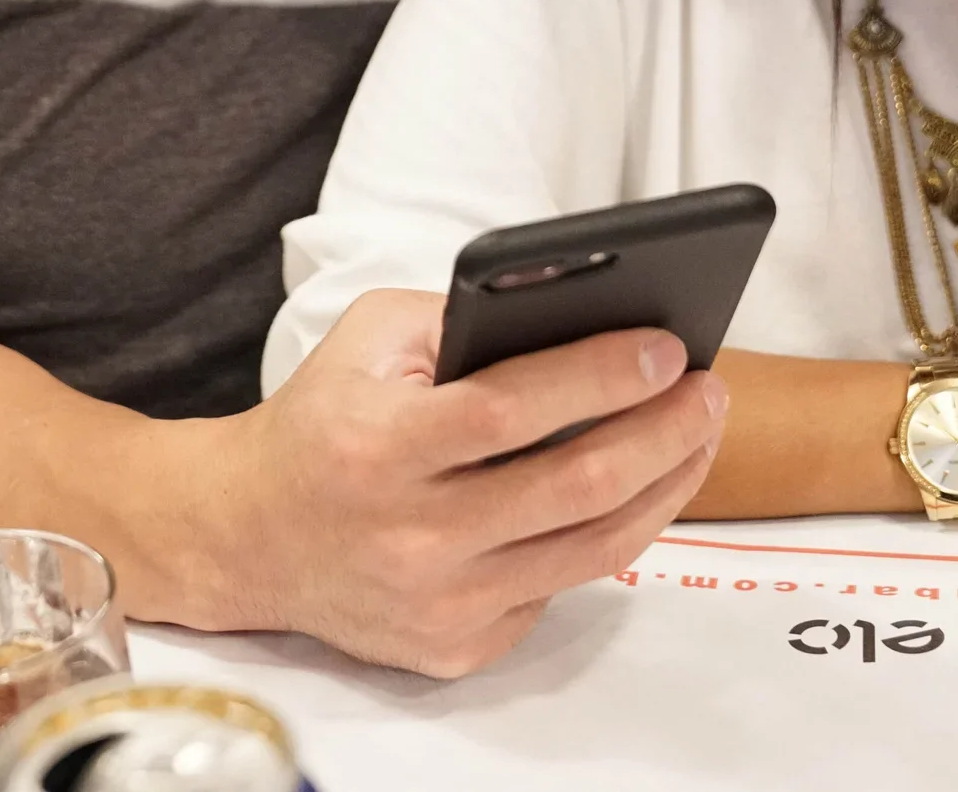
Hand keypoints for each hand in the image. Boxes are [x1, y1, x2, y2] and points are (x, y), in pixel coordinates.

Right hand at [209, 290, 726, 676]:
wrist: (248, 535)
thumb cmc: (325, 416)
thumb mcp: (372, 335)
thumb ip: (463, 316)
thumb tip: (581, 310)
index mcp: (383, 448)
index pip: (515, 410)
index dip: (601, 376)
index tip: (668, 347)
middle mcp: (413, 537)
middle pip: (576, 485)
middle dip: (664, 430)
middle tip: (709, 387)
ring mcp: (439, 604)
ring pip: (592, 548)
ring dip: (665, 483)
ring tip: (699, 430)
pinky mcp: (457, 648)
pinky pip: (560, 588)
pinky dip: (611, 532)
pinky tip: (639, 484)